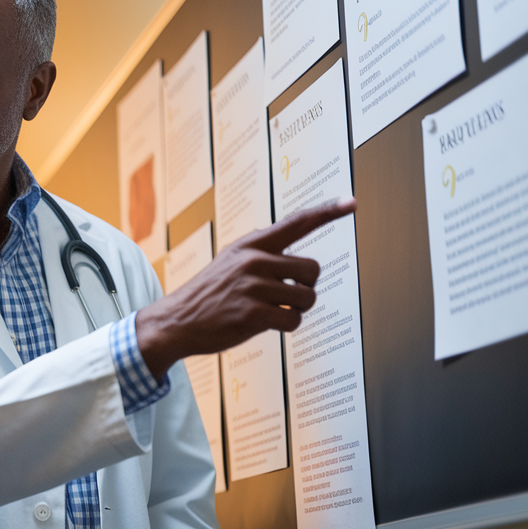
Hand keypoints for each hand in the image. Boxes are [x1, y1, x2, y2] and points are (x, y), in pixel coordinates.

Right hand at [135, 197, 355, 377]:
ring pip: (307, 297)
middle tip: (284, 297)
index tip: (351, 202)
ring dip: (297, 309)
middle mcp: (253, 260)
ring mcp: (253, 287)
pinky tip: (264, 324)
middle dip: (305, 287)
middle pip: (312, 269)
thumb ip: (261, 255)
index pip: (296, 223)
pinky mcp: (253, 314)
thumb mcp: (230, 262)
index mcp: (250, 244)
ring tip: (270, 311)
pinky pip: (294, 320)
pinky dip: (286, 326)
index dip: (327, 212)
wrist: (176, 320)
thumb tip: (298, 261)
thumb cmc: (208, 294)